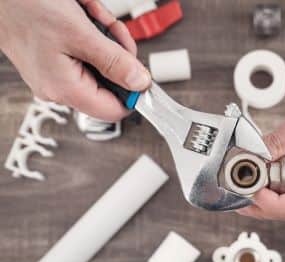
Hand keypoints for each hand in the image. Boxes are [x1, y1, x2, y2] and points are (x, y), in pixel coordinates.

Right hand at [0, 0, 150, 120]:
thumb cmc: (25, 7)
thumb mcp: (80, 33)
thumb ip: (115, 62)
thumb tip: (140, 83)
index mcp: (65, 89)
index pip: (114, 110)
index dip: (134, 93)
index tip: (142, 72)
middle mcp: (60, 87)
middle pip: (111, 83)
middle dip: (118, 54)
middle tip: (111, 31)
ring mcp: (57, 74)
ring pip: (101, 64)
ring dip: (105, 38)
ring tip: (91, 16)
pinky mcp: (55, 60)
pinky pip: (87, 52)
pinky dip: (92, 33)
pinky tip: (82, 15)